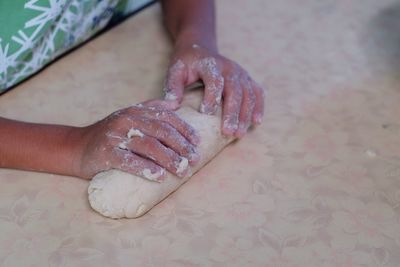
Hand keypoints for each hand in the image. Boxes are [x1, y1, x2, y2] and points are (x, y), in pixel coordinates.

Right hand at [72, 103, 199, 180]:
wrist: (77, 147)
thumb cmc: (110, 135)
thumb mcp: (128, 117)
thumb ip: (150, 109)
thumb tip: (174, 105)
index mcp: (136, 111)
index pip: (166, 118)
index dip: (184, 129)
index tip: (197, 142)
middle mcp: (126, 120)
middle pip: (161, 132)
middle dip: (181, 146)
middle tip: (195, 159)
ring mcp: (115, 136)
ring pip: (149, 147)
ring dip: (169, 160)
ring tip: (182, 170)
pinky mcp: (106, 153)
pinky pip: (129, 162)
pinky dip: (146, 169)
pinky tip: (159, 176)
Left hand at [163, 44, 264, 137]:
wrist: (200, 48)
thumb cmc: (186, 63)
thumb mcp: (175, 70)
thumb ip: (172, 87)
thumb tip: (170, 106)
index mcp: (211, 64)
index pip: (215, 80)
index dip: (212, 97)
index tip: (206, 113)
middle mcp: (229, 68)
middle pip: (235, 90)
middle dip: (232, 112)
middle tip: (228, 132)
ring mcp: (241, 73)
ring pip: (248, 94)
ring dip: (245, 114)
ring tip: (239, 133)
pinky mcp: (247, 79)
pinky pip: (257, 93)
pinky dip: (258, 107)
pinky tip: (256, 121)